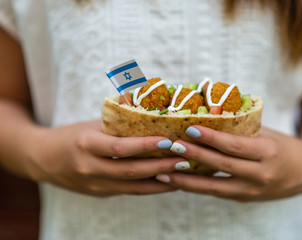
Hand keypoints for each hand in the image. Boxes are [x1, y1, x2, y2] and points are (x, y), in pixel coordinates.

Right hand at [25, 120, 185, 196]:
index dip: (145, 147)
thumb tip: (146, 99)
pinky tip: (169, 181)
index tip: (169, 141)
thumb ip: (118, 118)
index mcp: (86, 145)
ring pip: (134, 187)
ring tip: (184, 173)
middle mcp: (90, 169)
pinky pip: (130, 191)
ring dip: (161, 182)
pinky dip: (151, 187)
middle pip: (131, 172)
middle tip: (186, 159)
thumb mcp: (91, 123)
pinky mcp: (102, 193)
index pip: (119, 148)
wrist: (42, 160)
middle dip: (161, 167)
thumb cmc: (71, 136)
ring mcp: (96, 185)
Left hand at [156, 125, 301, 200]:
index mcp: (268, 153)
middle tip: (171, 146)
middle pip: (221, 166)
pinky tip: (179, 181)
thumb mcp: (266, 133)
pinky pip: (216, 192)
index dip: (211, 138)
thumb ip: (240, 130)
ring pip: (214, 187)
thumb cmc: (282, 145)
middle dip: (194, 156)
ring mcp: (252, 191)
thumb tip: (206, 116)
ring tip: (164, 173)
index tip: (189, 128)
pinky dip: (197, 187)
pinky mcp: (243, 198)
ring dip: (187, 181)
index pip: (234, 145)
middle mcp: (261, 175)